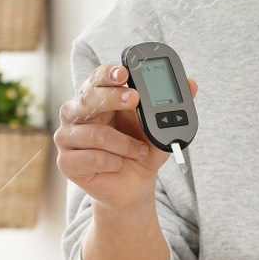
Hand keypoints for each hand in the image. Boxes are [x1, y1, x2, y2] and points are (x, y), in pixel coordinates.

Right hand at [54, 62, 198, 213]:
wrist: (134, 186)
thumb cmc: (140, 150)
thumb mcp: (159, 126)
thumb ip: (171, 104)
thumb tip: (191, 83)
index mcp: (96, 98)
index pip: (96, 78)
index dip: (108, 73)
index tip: (124, 73)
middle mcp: (76, 113)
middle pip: (89, 98)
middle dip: (114, 98)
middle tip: (135, 100)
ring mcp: (67, 137)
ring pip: (95, 133)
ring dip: (124, 144)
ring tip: (139, 151)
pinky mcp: (67, 162)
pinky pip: (92, 157)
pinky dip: (113, 162)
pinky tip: (119, 164)